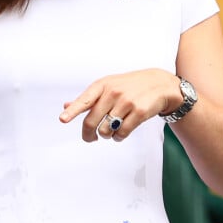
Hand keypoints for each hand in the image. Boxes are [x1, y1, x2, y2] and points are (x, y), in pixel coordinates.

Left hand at [59, 69, 181, 141]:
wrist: (160, 84)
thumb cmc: (129, 86)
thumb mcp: (108, 86)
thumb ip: (88, 98)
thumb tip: (66, 107)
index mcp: (102, 85)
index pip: (84, 100)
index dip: (72, 111)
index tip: (62, 119)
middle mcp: (113, 92)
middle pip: (92, 121)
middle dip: (89, 135)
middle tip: (91, 138)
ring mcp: (126, 102)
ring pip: (106, 131)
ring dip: (106, 136)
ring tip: (111, 130)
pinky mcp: (139, 112)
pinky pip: (122, 134)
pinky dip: (118, 138)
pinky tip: (121, 132)